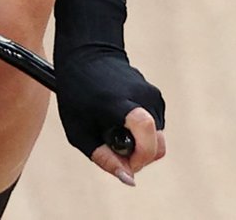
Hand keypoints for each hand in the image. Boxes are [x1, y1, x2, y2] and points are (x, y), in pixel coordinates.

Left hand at [56, 47, 166, 185]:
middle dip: (141, 158)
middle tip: (115, 152)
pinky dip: (142, 132)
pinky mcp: (156, 95)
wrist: (89, 54)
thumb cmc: (77, 94)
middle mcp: (143, 97)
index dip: (139, 157)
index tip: (124, 163)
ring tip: (112, 131)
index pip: (146, 130)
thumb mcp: (79, 131)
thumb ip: (104, 157)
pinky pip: (156, 126)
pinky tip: (120, 120)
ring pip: (158, 137)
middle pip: (158, 145)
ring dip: (139, 144)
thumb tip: (129, 180)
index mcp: (119, 103)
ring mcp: (153, 94)